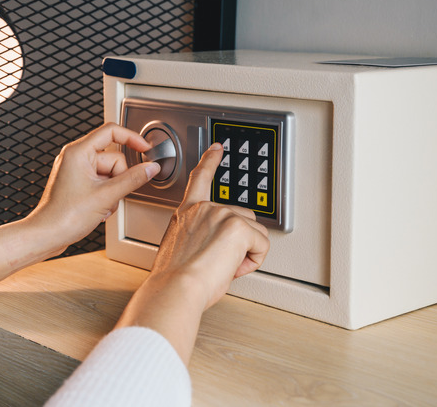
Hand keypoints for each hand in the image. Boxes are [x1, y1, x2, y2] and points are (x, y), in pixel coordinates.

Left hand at [28, 123, 160, 255]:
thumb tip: (150, 168)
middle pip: (113, 158)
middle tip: (111, 196)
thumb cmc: (65, 216)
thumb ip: (133, 179)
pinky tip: (98, 209)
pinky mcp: (77, 183)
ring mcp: (76, 171)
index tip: (145, 149)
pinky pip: (101, 183)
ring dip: (113, 192)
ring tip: (102, 206)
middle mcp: (75, 157)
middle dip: (118, 179)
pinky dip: (105, 196)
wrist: (47, 235)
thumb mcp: (107, 196)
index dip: (132, 138)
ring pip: (109, 173)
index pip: (111, 131)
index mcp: (78, 152)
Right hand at [115, 143, 269, 364]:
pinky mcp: (237, 226)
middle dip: (241, 241)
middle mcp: (203, 209)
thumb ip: (199, 239)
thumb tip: (216, 251)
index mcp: (186, 213)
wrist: (175, 289)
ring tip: (223, 267)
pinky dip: (254, 261)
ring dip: (247, 252)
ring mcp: (221, 214)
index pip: (200, 179)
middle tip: (221, 263)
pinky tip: (233, 267)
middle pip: (242, 217)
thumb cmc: (174, 281)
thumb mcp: (181, 251)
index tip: (217, 148)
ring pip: (255, 232)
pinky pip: (261, 245)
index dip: (210, 161)